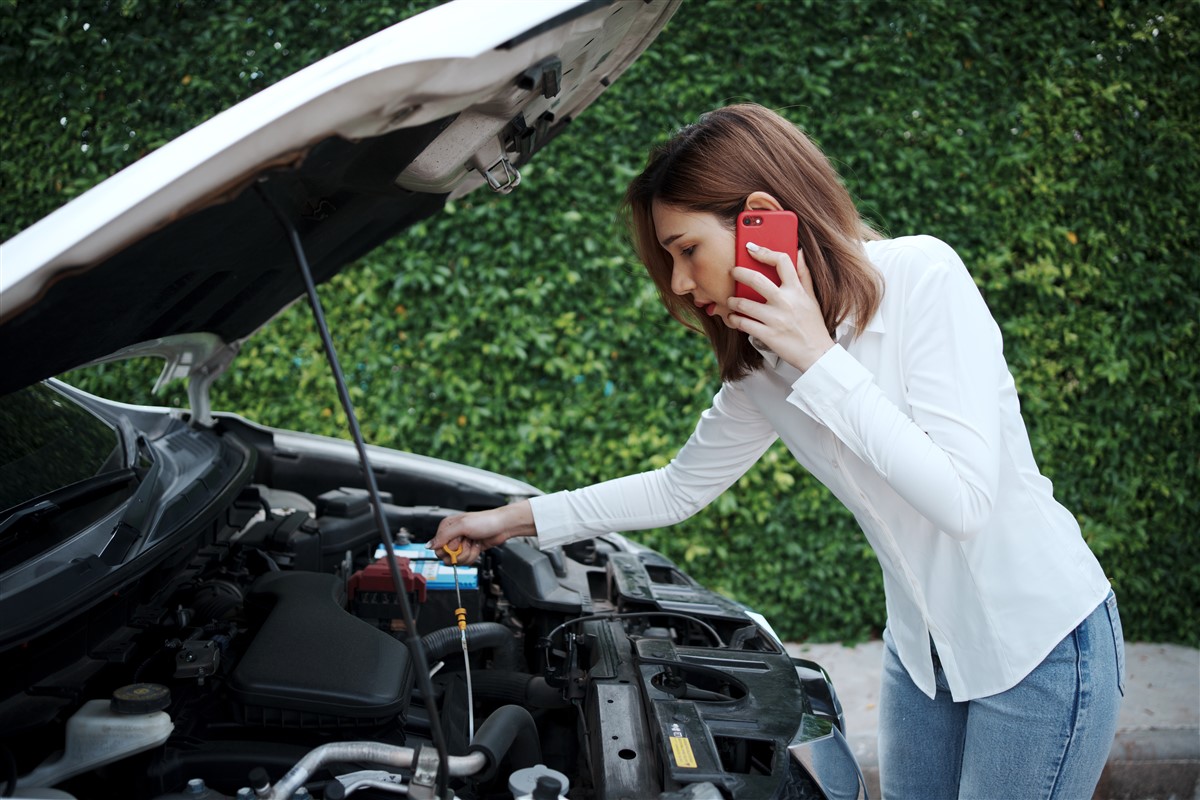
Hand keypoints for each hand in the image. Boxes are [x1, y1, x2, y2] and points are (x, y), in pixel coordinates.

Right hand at [426, 500, 535, 564]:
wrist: (502, 526)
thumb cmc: (485, 521)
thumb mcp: (462, 525)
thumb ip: (445, 536)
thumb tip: (430, 545)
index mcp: (447, 527)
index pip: (437, 547)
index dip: (448, 548)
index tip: (458, 543)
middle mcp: (452, 536)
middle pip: (446, 556)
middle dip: (459, 552)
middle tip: (467, 542)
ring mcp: (461, 544)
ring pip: (457, 560)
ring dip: (468, 554)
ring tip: (473, 543)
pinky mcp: (469, 550)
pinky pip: (465, 560)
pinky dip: (473, 555)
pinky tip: (477, 546)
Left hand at [727, 243, 834, 371]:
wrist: (817, 353)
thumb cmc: (813, 325)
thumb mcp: (811, 298)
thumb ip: (804, 274)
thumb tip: (798, 251)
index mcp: (797, 291)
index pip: (782, 261)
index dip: (764, 252)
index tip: (751, 248)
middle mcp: (785, 302)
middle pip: (756, 279)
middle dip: (739, 273)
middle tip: (733, 272)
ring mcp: (776, 319)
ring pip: (744, 304)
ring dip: (732, 301)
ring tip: (730, 301)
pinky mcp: (768, 335)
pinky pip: (743, 324)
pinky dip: (734, 320)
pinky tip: (733, 318)